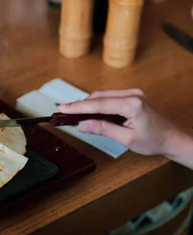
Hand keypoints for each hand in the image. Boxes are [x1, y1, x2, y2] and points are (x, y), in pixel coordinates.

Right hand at [58, 89, 180, 156]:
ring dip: (89, 104)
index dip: (78, 107)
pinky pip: (111, 97)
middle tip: (63, 111)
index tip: (62, 108)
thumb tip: (82, 125)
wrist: (172, 138)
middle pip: (99, 96)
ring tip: (73, 113)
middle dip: (80, 104)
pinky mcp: (133, 96)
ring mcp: (134, 93)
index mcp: (132, 104)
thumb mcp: (127, 139)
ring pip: (104, 95)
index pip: (98, 104)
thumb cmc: (154, 141)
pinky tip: (90, 111)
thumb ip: (104, 129)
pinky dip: (99, 103)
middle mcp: (132, 94)